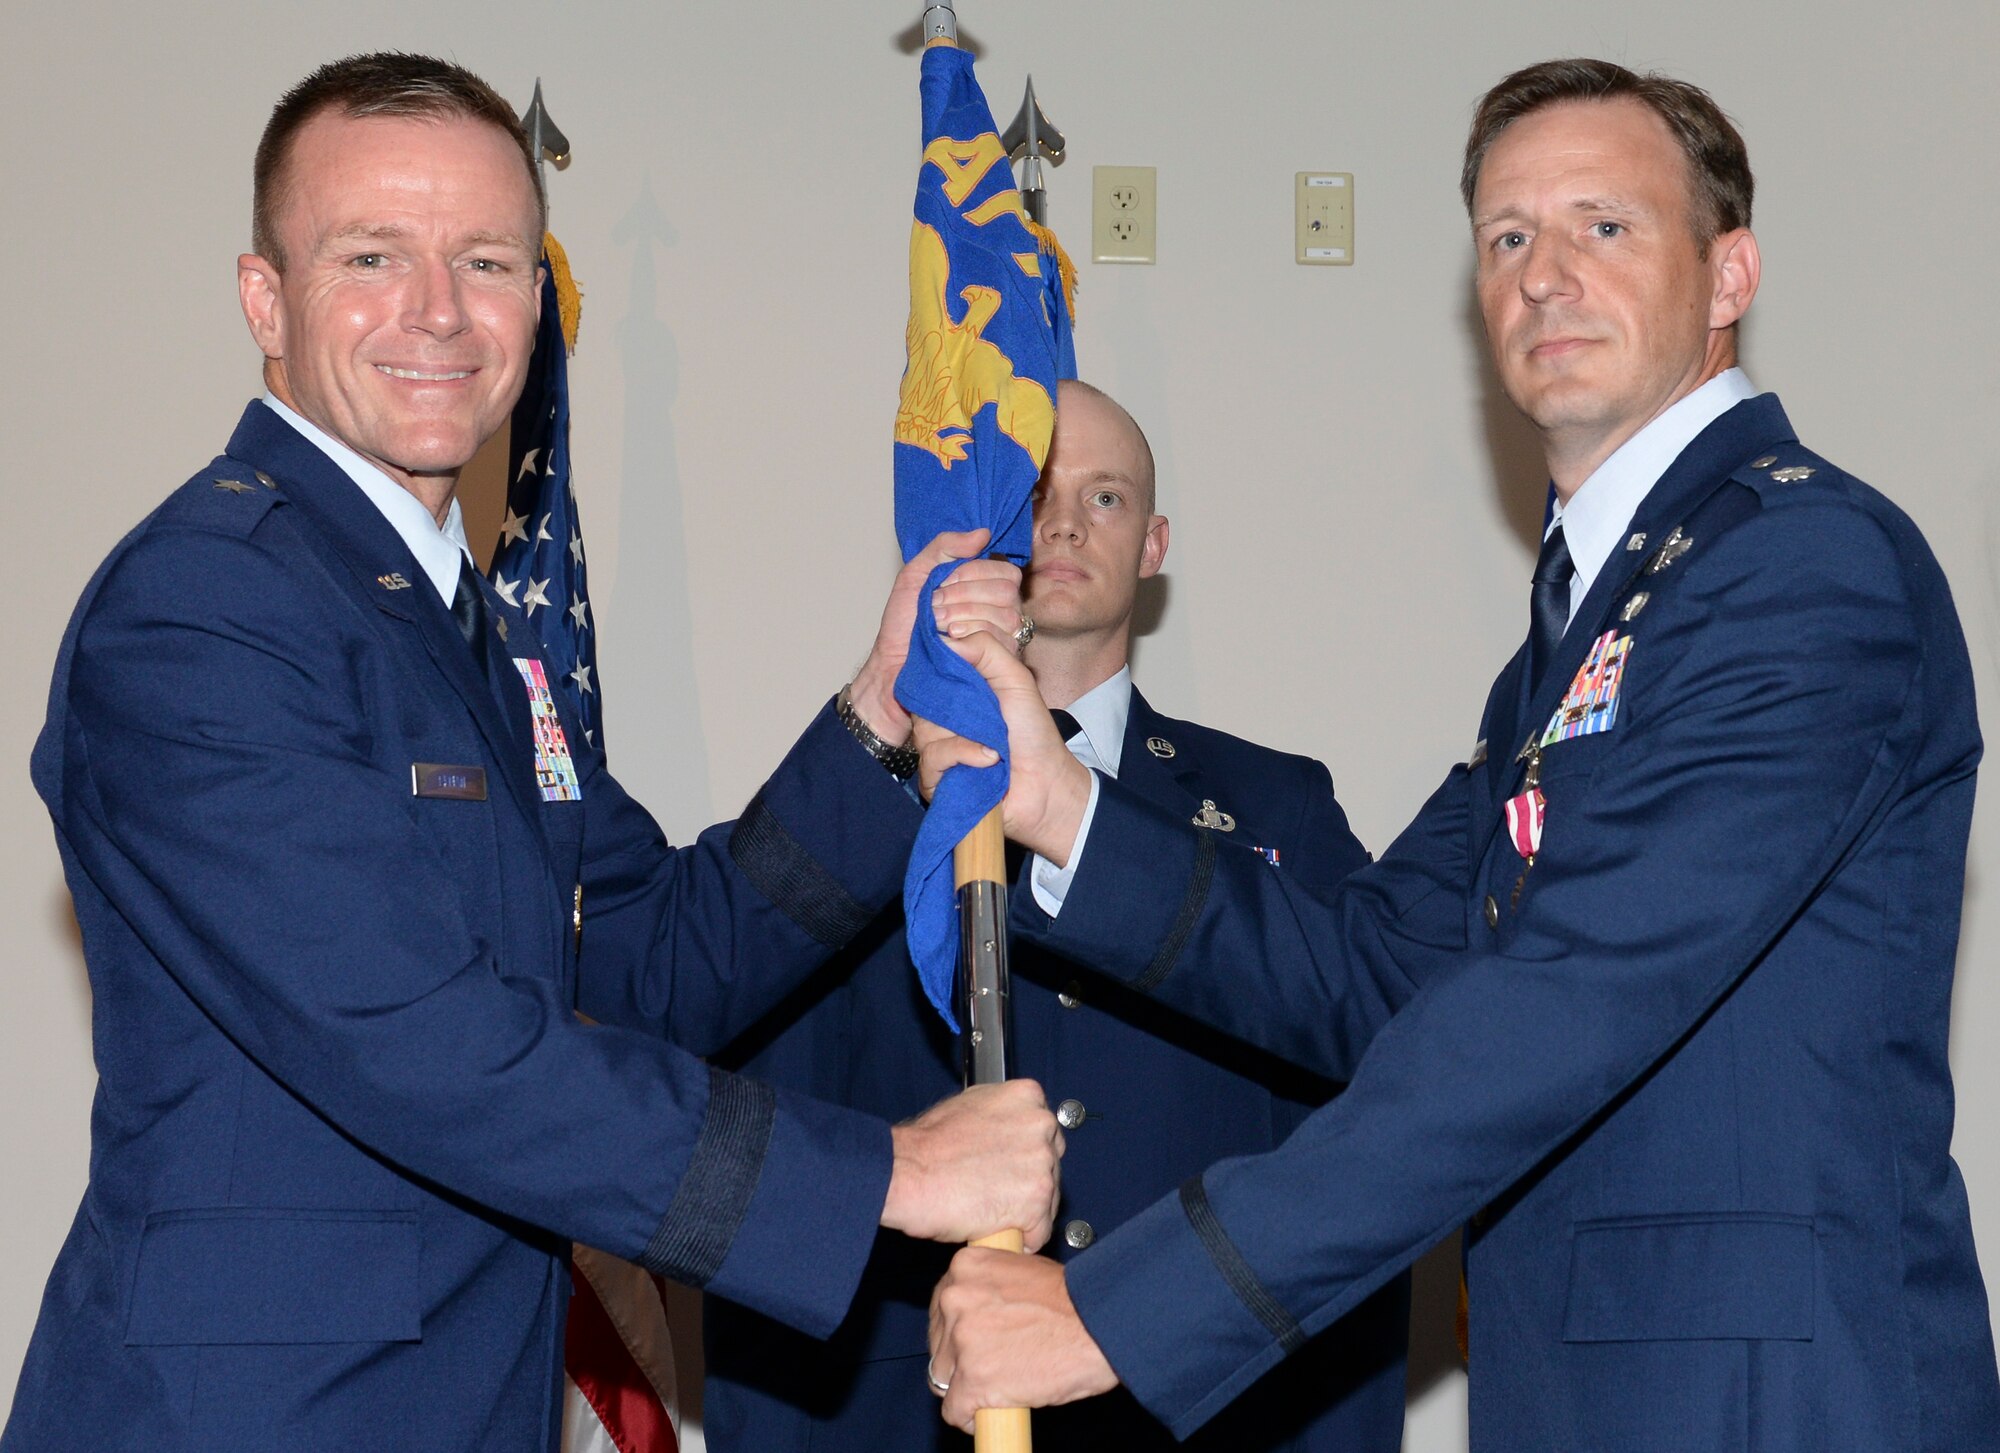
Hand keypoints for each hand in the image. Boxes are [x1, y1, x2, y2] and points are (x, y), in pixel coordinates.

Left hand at [849, 529, 1023, 744]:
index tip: (940, 585)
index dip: (971, 574)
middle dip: (963, 596)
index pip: (1004, 570)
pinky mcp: (1000, 666)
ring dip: (964, 616)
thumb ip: (944, 548)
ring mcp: (1003, 640)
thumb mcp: (915, 575)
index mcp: (985, 590)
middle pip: (1007, 590)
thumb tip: (983, 533)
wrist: (893, 668)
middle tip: (935, 609)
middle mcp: (1001, 613)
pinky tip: (950, 642)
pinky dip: (969, 636)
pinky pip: (1001, 641)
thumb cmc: (904, 626)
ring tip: (939, 627)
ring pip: (1006, 615)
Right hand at [880, 1080, 1062, 1249]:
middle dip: (1028, 1183)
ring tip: (989, 1210)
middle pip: (1051, 1165)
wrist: (905, 1173)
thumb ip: (1001, 1115)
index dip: (1025, 1157)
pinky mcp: (1037, 1201)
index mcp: (1027, 1096)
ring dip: (1023, 1212)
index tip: (1008, 1168)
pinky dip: (1020, 1238)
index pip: (1044, 1133)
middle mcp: (1041, 1124)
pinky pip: (1039, 1231)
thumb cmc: (925, 1146)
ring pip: (1048, 1200)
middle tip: (995, 1192)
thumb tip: (1008, 1131)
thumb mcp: (968, 1107)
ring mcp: (1042, 1163)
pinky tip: (994, 1229)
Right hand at [920, 628, 1092, 859]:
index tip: (953, 658)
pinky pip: (933, 756)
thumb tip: (945, 638)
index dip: (937, 662)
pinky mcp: (934, 779)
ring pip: (926, 727)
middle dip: (958, 700)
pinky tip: (989, 759)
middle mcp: (940, 719)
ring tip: (994, 740)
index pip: (927, 668)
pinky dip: (964, 754)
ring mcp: (935, 749)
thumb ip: (985, 649)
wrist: (1046, 782)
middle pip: (922, 697)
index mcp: (955, 692)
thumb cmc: (1032, 733)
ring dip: (965, 732)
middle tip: (986, 708)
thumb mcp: (1014, 679)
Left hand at [928, 1248, 1118, 1430]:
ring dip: (968, 1386)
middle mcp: (956, 1299)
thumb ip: (991, 1288)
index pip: (941, 1307)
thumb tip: (980, 1313)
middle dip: (962, 1359)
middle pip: (940, 1344)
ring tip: (1001, 1386)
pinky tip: (995, 1409)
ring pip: (943, 1378)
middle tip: (995, 1364)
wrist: (1101, 1324)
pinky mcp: (974, 1380)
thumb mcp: (1023, 1271)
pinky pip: (955, 1410)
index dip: (958, 1330)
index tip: (974, 1342)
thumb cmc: (1075, 1301)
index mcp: (965, 1267)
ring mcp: (962, 1341)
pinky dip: (972, 1418)